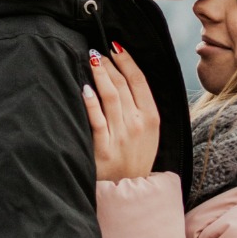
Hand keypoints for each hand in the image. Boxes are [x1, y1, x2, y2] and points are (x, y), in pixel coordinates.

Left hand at [83, 44, 161, 181]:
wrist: (130, 191)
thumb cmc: (136, 158)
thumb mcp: (150, 134)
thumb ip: (142, 108)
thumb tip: (128, 78)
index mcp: (152, 118)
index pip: (139, 81)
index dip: (127, 60)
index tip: (116, 46)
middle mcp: (138, 124)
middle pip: (123, 85)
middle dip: (109, 64)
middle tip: (98, 52)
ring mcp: (121, 136)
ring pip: (110, 97)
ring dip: (100, 75)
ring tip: (91, 61)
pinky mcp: (104, 148)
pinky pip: (97, 120)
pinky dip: (91, 102)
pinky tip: (84, 88)